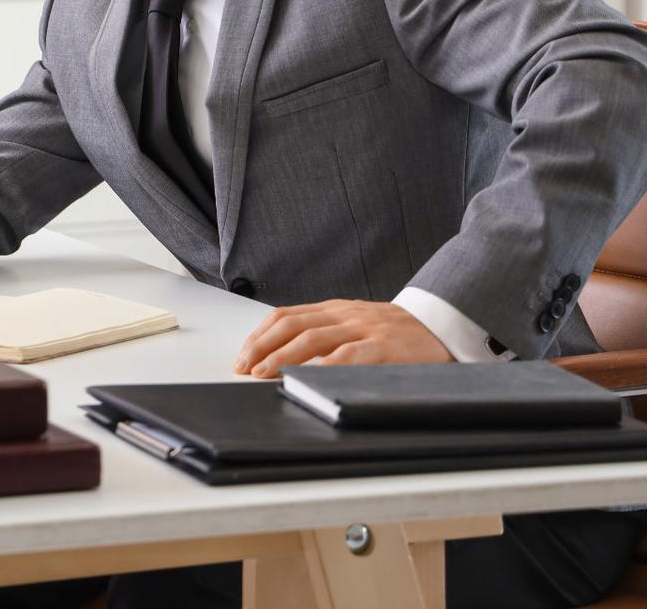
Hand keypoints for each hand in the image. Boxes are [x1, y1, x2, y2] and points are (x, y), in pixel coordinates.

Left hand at [234, 299, 452, 376]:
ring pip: (312, 338)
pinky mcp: (383, 346)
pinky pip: (347, 356)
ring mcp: (363, 328)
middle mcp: (344, 314)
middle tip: (244, 368)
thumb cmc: (397, 333)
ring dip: (282, 357)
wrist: (444, 324)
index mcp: (335, 309)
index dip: (260, 335)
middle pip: (291, 325)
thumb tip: (286, 358)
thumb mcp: (357, 326)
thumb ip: (328, 336)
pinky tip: (306, 379)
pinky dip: (322, 368)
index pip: (286, 315)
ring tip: (263, 374)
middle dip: (262, 347)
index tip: (242, 355)